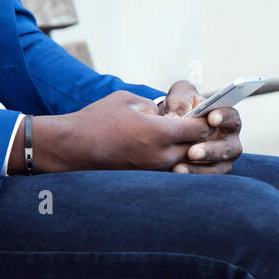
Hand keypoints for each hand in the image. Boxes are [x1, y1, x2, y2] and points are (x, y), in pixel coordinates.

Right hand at [22, 90, 216, 172]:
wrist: (72, 147)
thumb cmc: (97, 119)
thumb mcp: (128, 100)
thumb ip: (154, 106)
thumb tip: (168, 115)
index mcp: (158, 133)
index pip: (199, 129)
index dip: (205, 119)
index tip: (206, 113)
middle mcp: (160, 155)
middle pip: (197, 148)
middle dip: (200, 137)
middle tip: (199, 126)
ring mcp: (152, 170)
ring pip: (185, 162)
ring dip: (187, 150)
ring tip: (185, 139)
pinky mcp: (144, 178)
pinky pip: (168, 170)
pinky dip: (172, 160)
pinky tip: (165, 150)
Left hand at [158, 80, 242, 174]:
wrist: (170, 127)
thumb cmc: (181, 107)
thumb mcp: (179, 96)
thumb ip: (179, 99)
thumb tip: (176, 115)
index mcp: (227, 118)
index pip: (232, 117)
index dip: (224, 118)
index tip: (212, 119)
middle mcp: (229, 140)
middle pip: (228, 148)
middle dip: (210, 150)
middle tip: (192, 152)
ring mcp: (222, 160)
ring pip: (217, 167)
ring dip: (199, 168)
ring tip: (178, 167)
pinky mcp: (211, 173)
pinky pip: (204, 178)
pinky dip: (190, 175)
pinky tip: (175, 171)